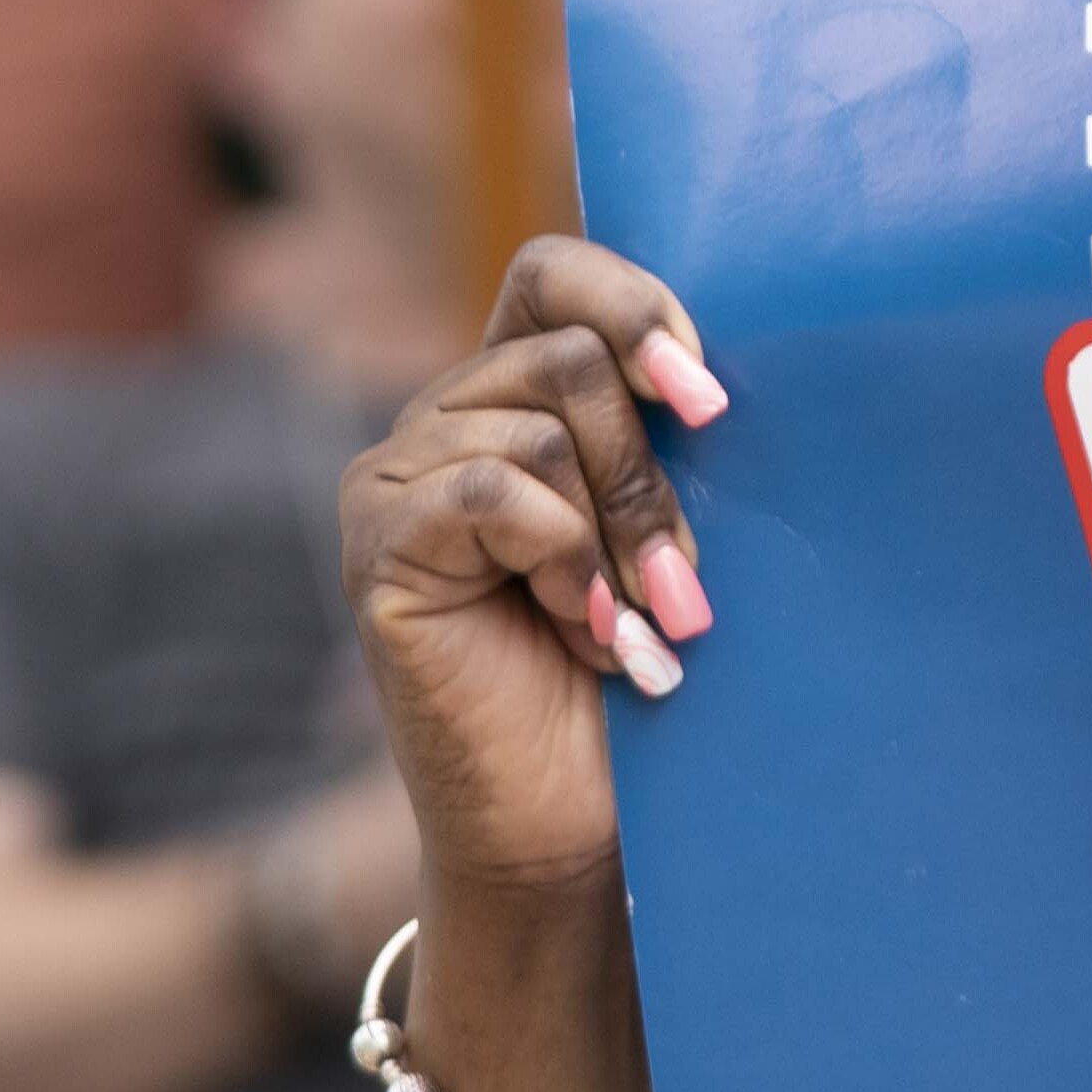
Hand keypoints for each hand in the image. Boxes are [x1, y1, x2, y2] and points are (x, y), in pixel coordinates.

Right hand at [339, 239, 730, 902]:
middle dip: (653, 472)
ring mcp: (396, 475)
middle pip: (568, 356)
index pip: (556, 275)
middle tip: (686, 584)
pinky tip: (583, 634)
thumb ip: (673, 435)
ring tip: (641, 625)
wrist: (574, 817)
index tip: (711, 404)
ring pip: (538, 426)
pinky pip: (487, 489)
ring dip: (620, 534)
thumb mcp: (673, 524)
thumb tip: (715, 375)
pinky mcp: (376, 543)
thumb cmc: (639, 665)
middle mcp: (446, 414)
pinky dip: (560, 561)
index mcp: (519, 388)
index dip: (637, 309)